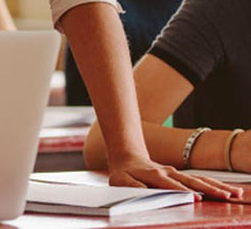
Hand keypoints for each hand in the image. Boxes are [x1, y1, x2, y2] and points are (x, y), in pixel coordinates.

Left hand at [109, 155, 243, 201]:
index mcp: (156, 175)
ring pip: (201, 179)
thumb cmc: (124, 173)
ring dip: (218, 186)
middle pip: (193, 182)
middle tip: (226, 196)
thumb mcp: (121, 180)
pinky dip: (216, 184)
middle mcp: (170, 173)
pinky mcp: (182, 176)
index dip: (184, 192)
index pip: (172, 186)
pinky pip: (202, 180)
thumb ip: (133, 187)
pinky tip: (230, 190)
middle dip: (210, 189)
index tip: (197, 198)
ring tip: (235, 193)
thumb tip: (144, 193)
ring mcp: (177, 173)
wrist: (128, 158)